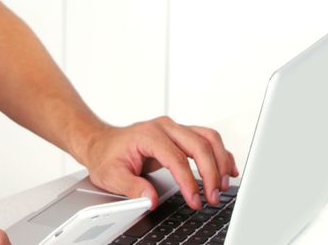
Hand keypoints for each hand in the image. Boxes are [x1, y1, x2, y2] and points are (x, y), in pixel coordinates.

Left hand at [78, 117, 238, 210]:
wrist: (101, 142)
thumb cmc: (106, 156)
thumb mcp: (111, 175)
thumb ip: (132, 187)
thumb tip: (151, 199)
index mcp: (148, 135)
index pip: (177, 158)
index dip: (189, 181)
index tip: (195, 200)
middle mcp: (164, 127)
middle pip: (199, 145)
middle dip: (211, 172)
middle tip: (213, 196)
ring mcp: (174, 128)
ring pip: (207, 138)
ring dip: (220, 161)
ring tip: (223, 185)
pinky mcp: (180, 134)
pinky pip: (206, 139)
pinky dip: (219, 153)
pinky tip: (226, 168)